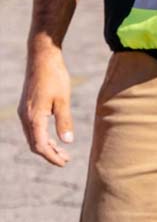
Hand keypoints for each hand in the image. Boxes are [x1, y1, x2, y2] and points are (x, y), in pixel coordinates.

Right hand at [18, 46, 73, 166]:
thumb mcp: (63, 100)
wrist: (42, 58)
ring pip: (33, 136)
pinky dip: (42, 136)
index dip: (52, 157)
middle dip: (49, 154)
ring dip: (46, 146)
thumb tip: (67, 142)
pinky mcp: (27, 107)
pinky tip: (54, 137)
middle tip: (66, 160)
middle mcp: (25, 117)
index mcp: (33, 118)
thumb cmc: (54, 77)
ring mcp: (24, 112)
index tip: (64, 163)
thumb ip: (64, 121)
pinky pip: (32, 128)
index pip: (40, 146)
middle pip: (34, 144)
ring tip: (62, 152)